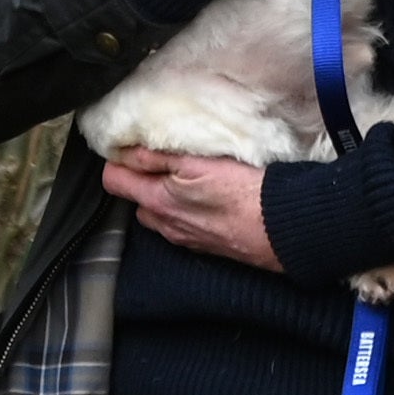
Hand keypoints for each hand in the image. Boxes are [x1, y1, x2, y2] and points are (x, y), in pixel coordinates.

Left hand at [101, 147, 275, 268]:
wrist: (280, 227)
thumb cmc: (243, 193)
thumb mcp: (197, 163)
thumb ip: (157, 156)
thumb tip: (125, 150)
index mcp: (156, 201)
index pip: (113, 181)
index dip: (118, 161)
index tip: (133, 148)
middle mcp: (165, 225)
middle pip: (136, 199)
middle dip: (144, 180)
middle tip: (168, 161)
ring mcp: (184, 239)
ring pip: (160, 214)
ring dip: (167, 197)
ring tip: (192, 179)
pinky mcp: (204, 246)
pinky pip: (183, 226)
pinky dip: (188, 211)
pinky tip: (210, 199)